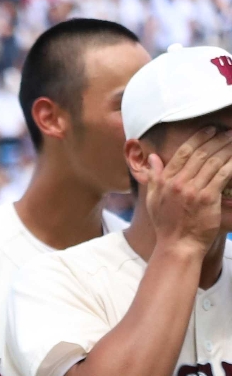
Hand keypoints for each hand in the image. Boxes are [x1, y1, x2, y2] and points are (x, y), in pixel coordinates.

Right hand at [136, 125, 231, 252]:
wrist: (178, 245)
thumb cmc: (166, 225)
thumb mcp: (153, 200)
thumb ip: (153, 177)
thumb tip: (152, 157)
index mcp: (164, 181)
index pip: (183, 152)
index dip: (199, 138)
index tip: (210, 130)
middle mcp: (178, 183)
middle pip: (201, 154)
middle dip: (217, 139)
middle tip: (228, 132)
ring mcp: (193, 190)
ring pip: (214, 161)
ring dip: (227, 148)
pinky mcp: (208, 198)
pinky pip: (223, 174)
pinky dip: (231, 163)